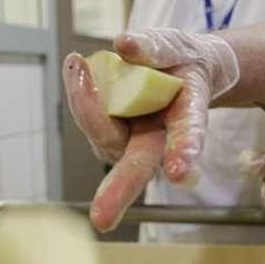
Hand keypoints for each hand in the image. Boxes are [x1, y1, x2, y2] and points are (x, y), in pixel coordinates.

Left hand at [63, 28, 238, 231]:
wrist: (177, 73)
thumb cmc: (181, 64)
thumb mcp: (177, 46)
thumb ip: (156, 47)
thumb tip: (125, 44)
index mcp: (186, 122)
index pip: (187, 138)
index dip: (184, 154)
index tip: (182, 174)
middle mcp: (154, 143)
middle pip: (136, 168)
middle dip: (118, 192)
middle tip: (102, 219)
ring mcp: (125, 143)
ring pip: (100, 132)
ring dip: (85, 102)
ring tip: (79, 65)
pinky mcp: (103, 133)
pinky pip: (86, 113)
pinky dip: (79, 90)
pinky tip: (77, 67)